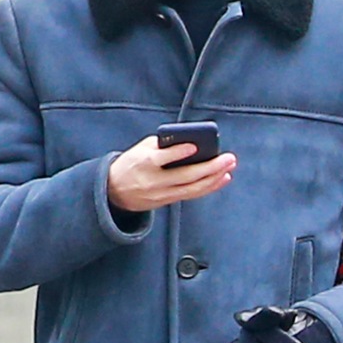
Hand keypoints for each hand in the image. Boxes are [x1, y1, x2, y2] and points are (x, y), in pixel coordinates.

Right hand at [107, 135, 236, 211]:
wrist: (114, 191)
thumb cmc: (131, 163)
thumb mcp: (140, 149)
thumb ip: (162, 144)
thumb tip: (189, 140)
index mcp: (145, 163)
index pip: (163, 158)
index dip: (179, 152)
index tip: (195, 146)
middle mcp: (154, 181)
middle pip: (186, 176)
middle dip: (210, 167)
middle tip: (228, 158)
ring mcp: (162, 194)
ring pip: (193, 188)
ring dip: (214, 178)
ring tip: (229, 167)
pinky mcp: (167, 201)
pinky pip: (191, 195)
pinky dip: (208, 187)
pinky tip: (221, 179)